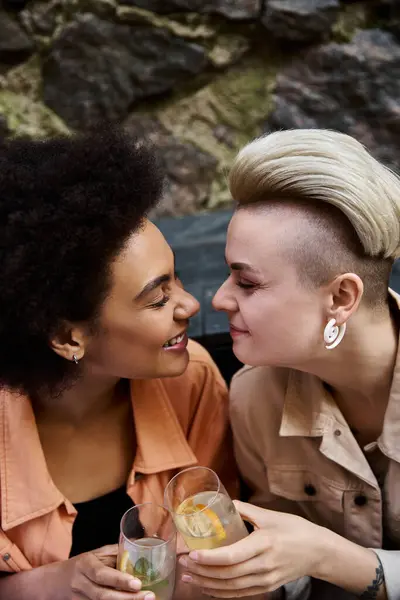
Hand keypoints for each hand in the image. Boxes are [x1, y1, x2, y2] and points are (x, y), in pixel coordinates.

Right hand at [62, 544, 151, 599]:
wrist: (57, 581)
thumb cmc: (83, 564)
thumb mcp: (96, 554)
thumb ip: (115, 554)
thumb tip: (140, 552)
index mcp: (85, 565)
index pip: (101, 574)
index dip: (119, 580)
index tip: (138, 583)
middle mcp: (81, 584)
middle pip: (103, 595)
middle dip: (128, 598)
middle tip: (149, 597)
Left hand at [179, 501, 321, 596]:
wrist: (318, 552)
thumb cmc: (295, 529)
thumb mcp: (271, 515)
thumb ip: (246, 510)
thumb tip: (224, 503)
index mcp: (264, 544)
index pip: (232, 556)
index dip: (210, 558)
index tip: (192, 553)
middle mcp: (263, 566)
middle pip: (227, 575)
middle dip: (202, 571)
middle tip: (183, 563)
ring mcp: (265, 580)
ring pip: (230, 588)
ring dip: (207, 584)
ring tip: (188, 577)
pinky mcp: (266, 587)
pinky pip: (239, 594)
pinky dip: (220, 593)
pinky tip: (207, 588)